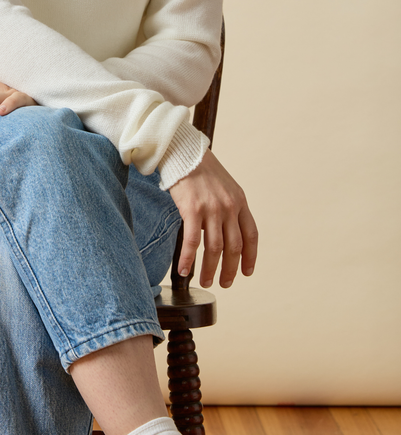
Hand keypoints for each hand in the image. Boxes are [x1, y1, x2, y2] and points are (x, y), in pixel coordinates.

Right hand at [169, 149, 257, 288]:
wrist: (183, 151)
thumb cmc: (200, 169)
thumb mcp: (225, 186)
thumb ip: (228, 206)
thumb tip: (225, 230)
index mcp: (240, 201)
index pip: (251, 235)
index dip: (251, 257)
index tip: (247, 272)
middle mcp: (229, 207)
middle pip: (234, 247)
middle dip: (230, 270)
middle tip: (225, 283)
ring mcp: (211, 209)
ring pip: (215, 248)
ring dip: (210, 269)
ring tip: (206, 281)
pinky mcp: (192, 209)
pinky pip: (192, 242)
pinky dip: (188, 259)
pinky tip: (184, 270)